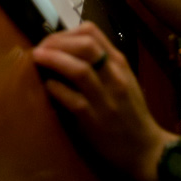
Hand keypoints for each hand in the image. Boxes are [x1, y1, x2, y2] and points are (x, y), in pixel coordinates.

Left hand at [32, 21, 171, 180]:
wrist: (144, 148)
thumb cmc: (129, 111)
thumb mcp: (121, 79)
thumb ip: (101, 63)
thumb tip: (67, 49)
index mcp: (119, 63)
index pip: (92, 32)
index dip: (66, 32)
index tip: (51, 40)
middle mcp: (114, 76)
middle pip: (85, 45)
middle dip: (57, 42)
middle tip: (39, 48)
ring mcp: (106, 98)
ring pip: (79, 70)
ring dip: (54, 60)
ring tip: (36, 58)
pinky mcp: (95, 120)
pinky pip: (72, 99)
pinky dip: (56, 88)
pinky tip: (47, 85)